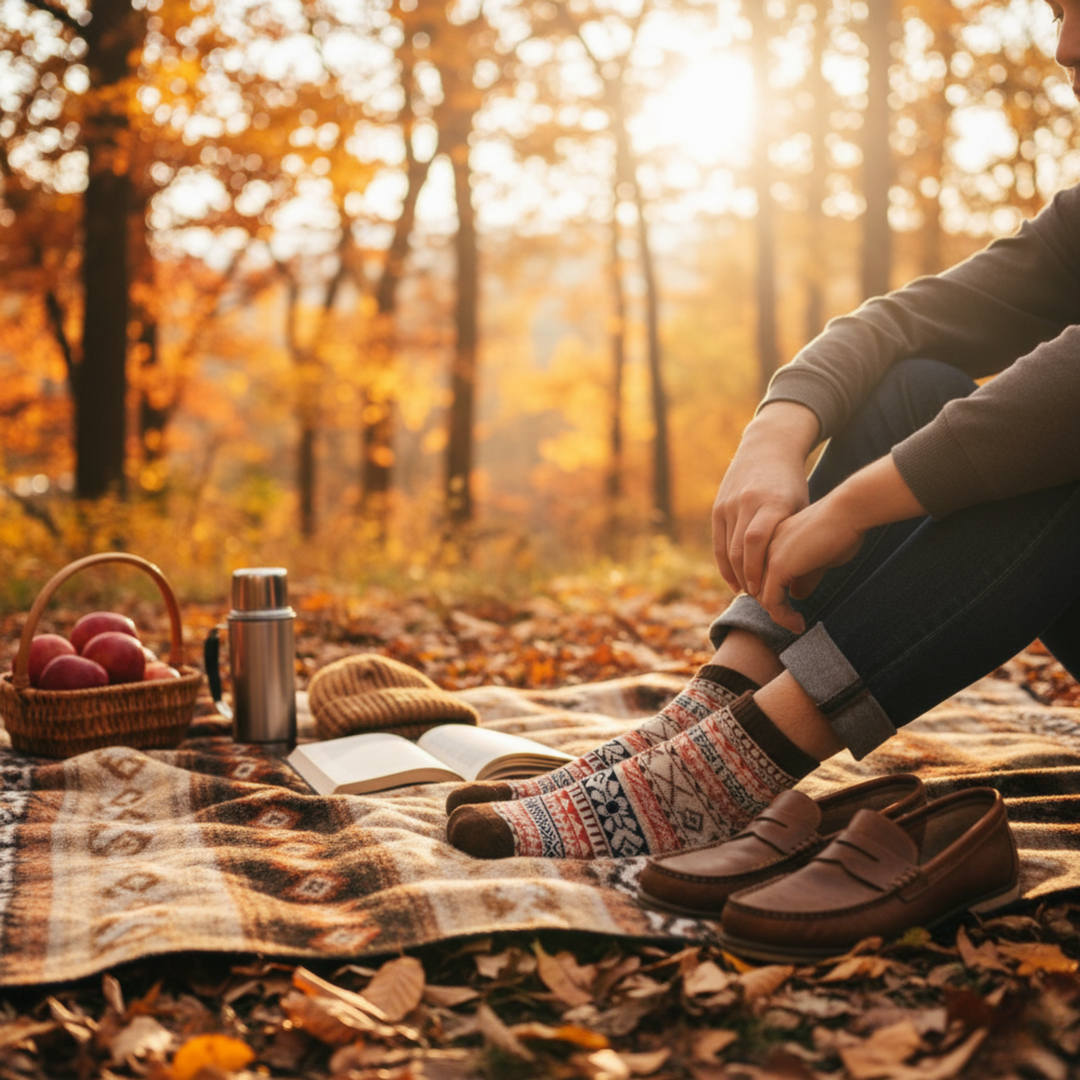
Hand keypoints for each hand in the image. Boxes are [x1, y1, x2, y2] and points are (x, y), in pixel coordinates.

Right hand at [713, 403, 819, 595]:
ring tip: (750, 594)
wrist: (767, 448)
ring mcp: (728, 504)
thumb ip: (794, 539)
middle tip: (759, 600)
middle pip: (739, 549)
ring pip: (726, 548)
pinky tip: (735, 582)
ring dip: (736, 575)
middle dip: (747, 578)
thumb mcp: (800, 506)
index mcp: (770, 502)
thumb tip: (797, 582)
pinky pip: (717, 542)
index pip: (756, 540)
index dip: (757, 569)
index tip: (765, 592)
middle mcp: (745, 503)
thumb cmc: (791, 484)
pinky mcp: (718, 506)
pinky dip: (724, 565)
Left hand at [757, 500, 865, 632]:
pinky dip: (783, 617)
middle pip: (757, 587)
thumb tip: (796, 596)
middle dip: (774, 607)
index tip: (791, 610)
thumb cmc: (841, 530)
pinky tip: (799, 623)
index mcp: (769, 540)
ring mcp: (766, 556)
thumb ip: (804, 575)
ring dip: (778, 615)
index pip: (759, 575)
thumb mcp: (818, 557)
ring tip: (797, 624)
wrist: (848, 512)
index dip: (773, 595)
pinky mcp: (777, 567)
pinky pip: (772, 602)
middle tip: (794, 621)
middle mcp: (762, 547)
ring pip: (761, 596)